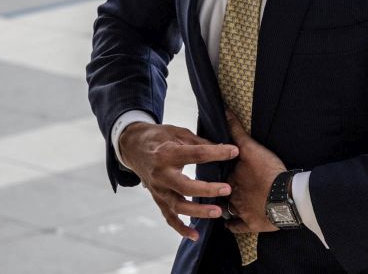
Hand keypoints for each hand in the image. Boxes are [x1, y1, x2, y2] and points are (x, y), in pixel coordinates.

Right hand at [118, 122, 238, 241]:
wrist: (133, 147)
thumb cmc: (159, 137)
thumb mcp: (177, 133)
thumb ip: (199, 142)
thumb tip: (224, 148)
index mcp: (167, 153)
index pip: (195, 154)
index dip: (216, 153)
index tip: (234, 151)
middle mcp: (161, 174)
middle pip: (185, 186)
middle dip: (207, 189)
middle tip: (227, 189)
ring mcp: (158, 189)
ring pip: (178, 206)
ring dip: (198, 211)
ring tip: (218, 212)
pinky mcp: (158, 199)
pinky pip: (169, 217)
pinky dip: (181, 228)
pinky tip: (195, 235)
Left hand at [223, 108, 287, 234]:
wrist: (286, 195)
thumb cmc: (270, 170)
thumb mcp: (252, 147)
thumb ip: (237, 131)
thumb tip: (224, 111)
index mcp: (231, 177)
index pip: (220, 174)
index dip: (220, 173)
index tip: (220, 171)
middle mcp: (232, 195)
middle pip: (222, 192)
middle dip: (221, 189)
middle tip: (221, 186)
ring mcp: (240, 211)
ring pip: (227, 209)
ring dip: (225, 206)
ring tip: (225, 203)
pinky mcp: (250, 224)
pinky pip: (236, 226)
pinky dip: (232, 225)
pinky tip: (230, 223)